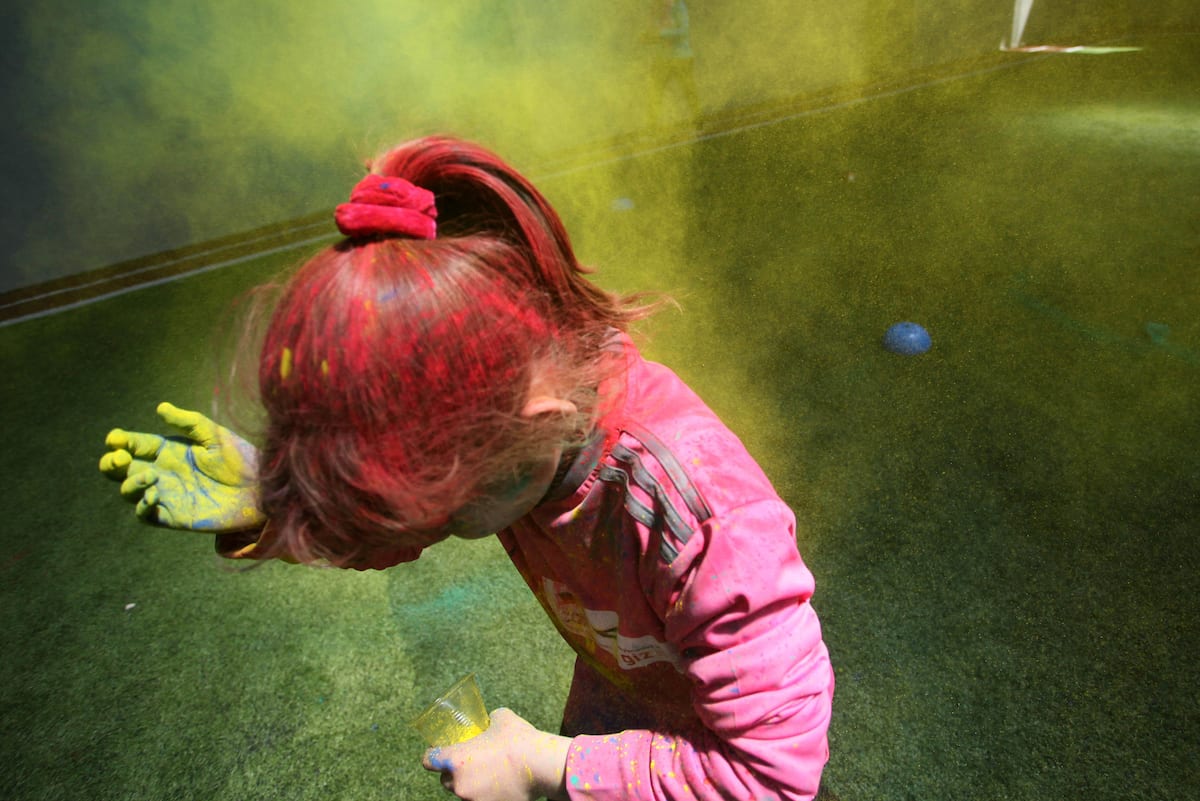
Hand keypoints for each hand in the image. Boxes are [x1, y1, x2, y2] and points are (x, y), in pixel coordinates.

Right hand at [99, 402, 265, 531]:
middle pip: (122, 469)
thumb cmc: (242, 459)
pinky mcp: (173, 516)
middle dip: (111, 463)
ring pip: (129, 491)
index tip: (116, 439)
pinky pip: (145, 514)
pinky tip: (153, 495)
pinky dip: (141, 506)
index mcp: (170, 450)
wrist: (262, 490)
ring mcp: (166, 494)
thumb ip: (188, 422)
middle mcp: (163, 472)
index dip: (120, 441)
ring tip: (149, 477)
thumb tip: (160, 407)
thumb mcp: (214, 435)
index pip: (135, 444)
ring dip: (129, 483)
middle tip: (118, 458)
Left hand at [422, 709, 569, 800]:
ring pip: (464, 793)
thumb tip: (490, 720)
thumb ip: (490, 720)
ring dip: (471, 785)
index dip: (432, 755)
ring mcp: (473, 800)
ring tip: (488, 775)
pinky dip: (487, 795)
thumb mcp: (501, 718)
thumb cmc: (518, 739)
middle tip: (468, 763)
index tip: (438, 752)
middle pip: (445, 781)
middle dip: (454, 773)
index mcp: (455, 760)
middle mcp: (459, 784)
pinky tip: (501, 785)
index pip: (429, 761)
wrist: (541, 765)